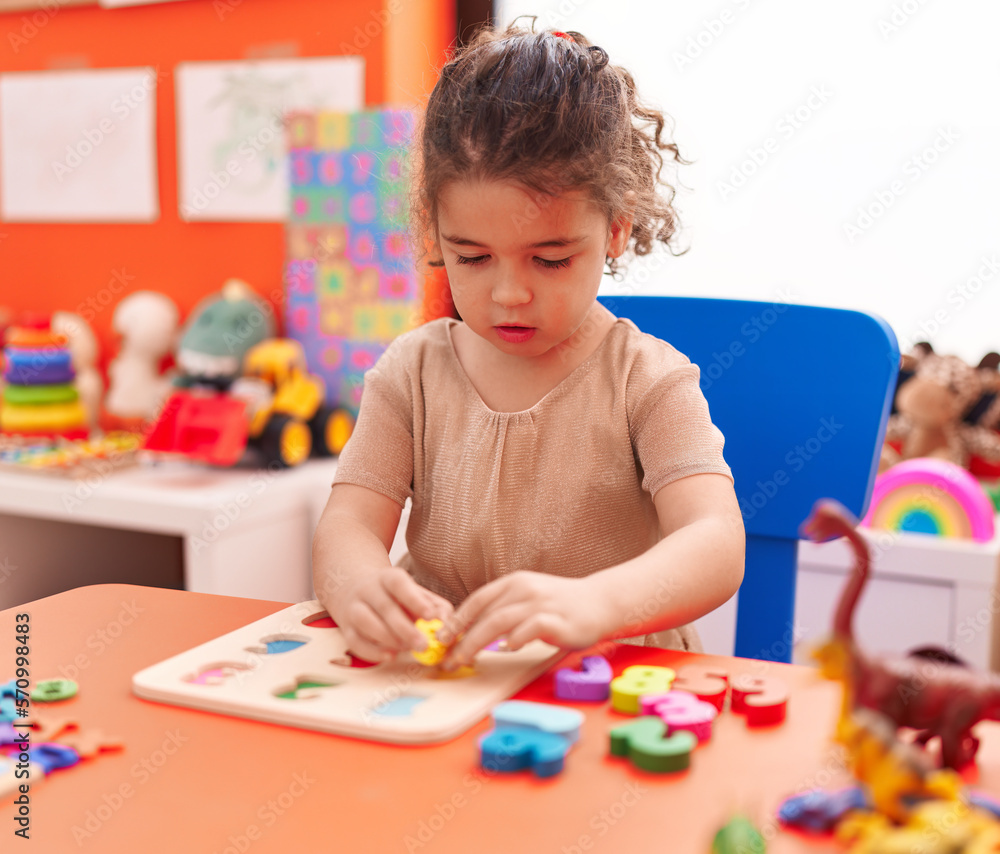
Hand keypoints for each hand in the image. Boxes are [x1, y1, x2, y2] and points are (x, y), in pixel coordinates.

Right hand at [326, 567, 453, 663]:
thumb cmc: (395, 596)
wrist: (355, 588)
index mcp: (389, 578)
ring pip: (366, 622)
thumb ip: (436, 607)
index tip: (430, 616)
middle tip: (423, 645)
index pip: (399, 584)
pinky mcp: (346, 628)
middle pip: (385, 607)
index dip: (415, 600)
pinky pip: (355, 641)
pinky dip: (372, 651)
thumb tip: (446, 624)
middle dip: (405, 629)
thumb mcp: (417, 593)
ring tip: (407, 649)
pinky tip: (390, 656)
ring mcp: (354, 608)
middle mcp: (369, 590)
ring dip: (388, 639)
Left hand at [437, 572, 608, 666]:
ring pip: (499, 621)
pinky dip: (514, 639)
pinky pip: (529, 628)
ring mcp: (540, 603)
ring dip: (477, 642)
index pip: (477, 600)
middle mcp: (524, 589)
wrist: (600, 602)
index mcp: (514, 583)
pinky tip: (506, 650)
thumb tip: (472, 632)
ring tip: (465, 659)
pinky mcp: (556, 619)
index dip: (456, 619)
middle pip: (484, 614)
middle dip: (461, 638)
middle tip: (448, 658)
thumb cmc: (561, 606)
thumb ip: (504, 610)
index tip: (441, 638)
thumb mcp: (528, 599)